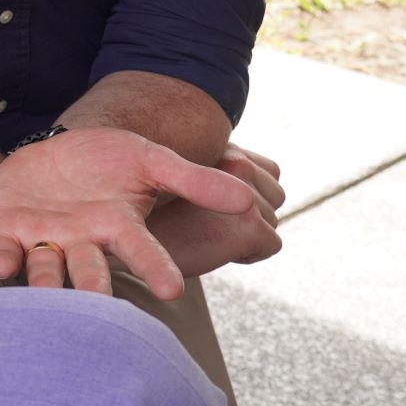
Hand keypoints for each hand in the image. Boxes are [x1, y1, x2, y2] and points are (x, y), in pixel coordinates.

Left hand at [0, 128, 257, 299]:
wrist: (55, 150)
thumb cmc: (107, 163)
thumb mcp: (150, 161)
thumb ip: (193, 181)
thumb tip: (248, 200)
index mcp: (120, 226)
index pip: (143, 251)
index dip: (156, 268)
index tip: (172, 291)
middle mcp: (84, 241)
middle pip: (91, 270)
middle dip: (95, 285)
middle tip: (100, 301)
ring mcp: (45, 238)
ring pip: (48, 269)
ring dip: (48, 282)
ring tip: (48, 294)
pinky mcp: (8, 231)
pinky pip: (5, 250)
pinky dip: (4, 258)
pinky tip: (2, 265)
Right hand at [148, 143, 284, 277]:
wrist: (130, 241)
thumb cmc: (157, 215)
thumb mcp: (184, 180)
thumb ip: (217, 174)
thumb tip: (253, 192)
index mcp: (225, 150)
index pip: (269, 171)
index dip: (246, 194)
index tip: (213, 206)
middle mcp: (237, 163)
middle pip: (274, 197)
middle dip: (251, 215)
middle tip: (211, 223)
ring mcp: (244, 195)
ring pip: (273, 222)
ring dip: (248, 235)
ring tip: (209, 234)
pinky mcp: (246, 225)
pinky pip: (270, 244)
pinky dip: (248, 254)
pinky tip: (214, 249)